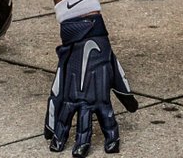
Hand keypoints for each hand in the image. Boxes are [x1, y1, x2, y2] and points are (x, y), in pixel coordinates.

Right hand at [45, 14, 137, 155]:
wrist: (85, 35)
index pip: (108, 121)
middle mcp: (86, 97)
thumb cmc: (102, 53)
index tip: (110, 149)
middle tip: (80, 155)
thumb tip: (134, 108)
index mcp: (102, 95)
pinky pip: (54, 108)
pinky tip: (48, 134)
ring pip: (66, 120)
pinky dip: (50, 122)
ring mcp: (71, 93)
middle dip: (82, 143)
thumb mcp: (116, 72)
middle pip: (85, 126)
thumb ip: (123, 92)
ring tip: (58, 150)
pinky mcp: (60, 86)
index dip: (111, 137)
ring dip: (62, 136)